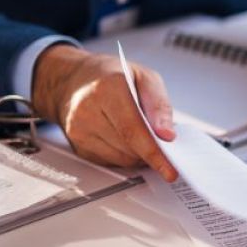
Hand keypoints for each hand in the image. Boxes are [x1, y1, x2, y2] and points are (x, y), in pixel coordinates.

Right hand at [32, 44, 177, 180]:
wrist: (76, 80)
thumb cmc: (112, 77)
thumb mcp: (145, 78)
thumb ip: (160, 105)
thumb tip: (167, 134)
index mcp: (106, 88)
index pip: (133, 130)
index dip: (154, 153)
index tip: (170, 169)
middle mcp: (87, 110)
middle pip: (129, 148)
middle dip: (151, 152)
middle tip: (164, 145)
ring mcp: (79, 131)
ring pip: (121, 159)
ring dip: (138, 155)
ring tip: (141, 135)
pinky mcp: (78, 146)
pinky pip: (111, 162)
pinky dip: (125, 156)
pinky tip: (124, 139)